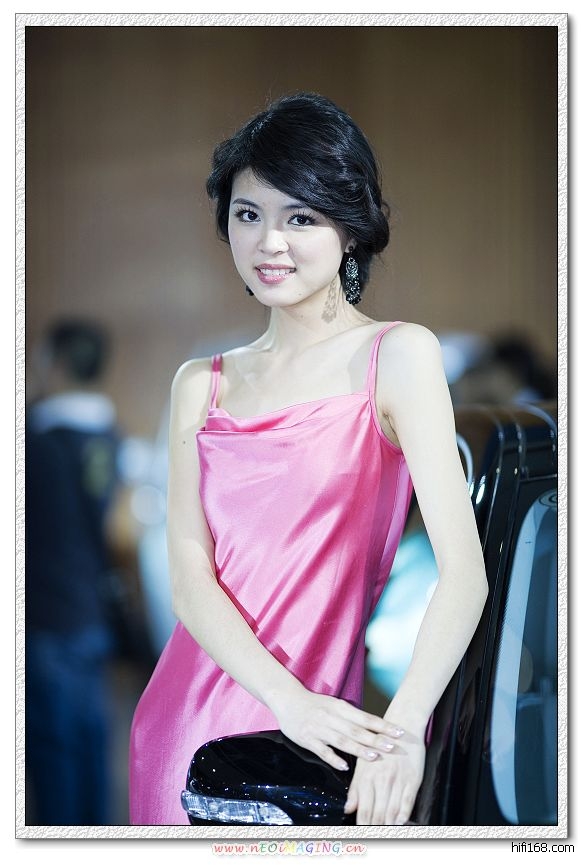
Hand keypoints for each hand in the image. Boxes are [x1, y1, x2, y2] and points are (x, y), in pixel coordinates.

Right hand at [269, 688, 400, 771]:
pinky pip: (322, 750)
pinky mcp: (307, 739)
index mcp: (340, 707)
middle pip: (357, 730)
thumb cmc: (315, 704)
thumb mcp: (334, 705)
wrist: (288, 699)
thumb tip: (374, 728)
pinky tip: (344, 766)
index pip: (365, 718)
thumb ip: (352, 716)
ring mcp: (319, 729)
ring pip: (341, 740)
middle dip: (376, 739)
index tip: (399, 732)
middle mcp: (331, 717)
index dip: (383, 726)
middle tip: (393, 747)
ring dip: (358, 749)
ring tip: (374, 757)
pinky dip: (333, 758)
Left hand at [344, 726, 425, 824]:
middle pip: (376, 814)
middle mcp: (380, 780)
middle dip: (374, 827)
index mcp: (365, 777)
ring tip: (386, 831)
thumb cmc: (380, 744)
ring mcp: (397, 780)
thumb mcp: (363, 763)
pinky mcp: (412, 779)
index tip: (362, 832)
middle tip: (374, 834)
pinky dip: (403, 816)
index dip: (362, 825)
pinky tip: (400, 822)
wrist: (403, 724)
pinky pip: (407, 803)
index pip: (362, 810)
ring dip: (388, 825)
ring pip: (391, 812)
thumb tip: (348, 809)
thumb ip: (355, 788)